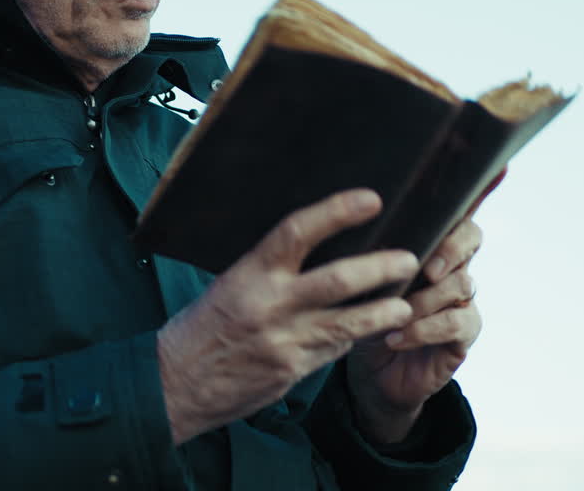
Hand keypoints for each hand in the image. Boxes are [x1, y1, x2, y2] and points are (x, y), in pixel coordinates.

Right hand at [157, 189, 417, 444]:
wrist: (175, 384)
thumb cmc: (201, 326)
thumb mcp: (229, 284)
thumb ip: (270, 269)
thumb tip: (313, 246)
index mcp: (249, 273)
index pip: (298, 231)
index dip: (337, 212)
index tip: (371, 199)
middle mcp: (270, 305)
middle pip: (338, 280)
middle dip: (380, 268)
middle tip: (408, 258)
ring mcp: (284, 341)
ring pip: (349, 323)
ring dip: (384, 312)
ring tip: (406, 305)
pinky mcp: (292, 371)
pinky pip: (333, 350)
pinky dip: (353, 338)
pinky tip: (371, 331)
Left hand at [346, 218, 483, 443]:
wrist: (373, 374)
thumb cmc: (367, 319)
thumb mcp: (364, 285)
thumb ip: (371, 258)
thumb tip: (357, 231)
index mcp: (430, 250)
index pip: (455, 217)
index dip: (456, 213)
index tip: (430, 224)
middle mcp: (452, 270)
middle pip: (472, 239)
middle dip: (450, 250)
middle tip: (425, 271)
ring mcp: (462, 302)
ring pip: (462, 284)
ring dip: (425, 298)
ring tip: (395, 314)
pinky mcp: (463, 335)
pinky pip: (454, 323)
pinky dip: (423, 329)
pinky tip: (396, 337)